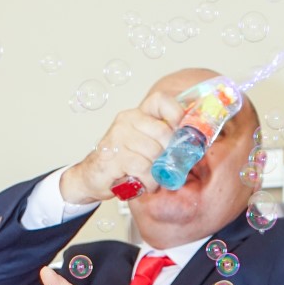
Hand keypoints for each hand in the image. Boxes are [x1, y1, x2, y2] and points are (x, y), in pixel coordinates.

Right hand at [59, 89, 185, 205]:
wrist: (91, 177)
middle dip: (170, 154)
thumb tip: (193, 145)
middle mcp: (127, 120)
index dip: (176, 113)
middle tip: (166, 167)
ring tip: (153, 179)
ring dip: (158, 172)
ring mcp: (118, 136)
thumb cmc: (122, 162)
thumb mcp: (143, 146)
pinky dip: (149, 180)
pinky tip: (145, 183)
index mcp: (137, 115)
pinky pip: (143, 167)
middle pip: (163, 132)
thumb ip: (162, 141)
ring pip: (154, 153)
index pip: (161, 100)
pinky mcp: (113, 155)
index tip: (181, 132)